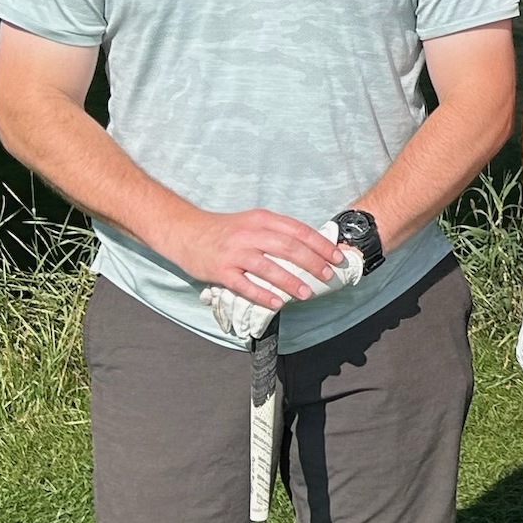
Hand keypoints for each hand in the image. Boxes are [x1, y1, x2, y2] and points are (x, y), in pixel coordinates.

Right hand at [178, 206, 350, 308]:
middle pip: (288, 247)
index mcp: (262, 219)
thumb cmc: (226, 230)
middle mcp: (250, 233)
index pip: (298, 230)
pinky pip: (244, 285)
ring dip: (291, 281)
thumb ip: (277, 232)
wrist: (185, 231)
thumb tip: (309, 249)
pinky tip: (277, 303)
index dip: (320, 244)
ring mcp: (234, 252)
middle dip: (312, 262)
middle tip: (328, 275)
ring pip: (268, 267)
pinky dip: (262, 294)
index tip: (336, 256)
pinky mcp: (220, 270)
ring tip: (307, 293)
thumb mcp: (253, 222)